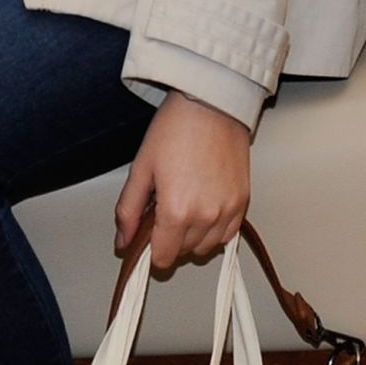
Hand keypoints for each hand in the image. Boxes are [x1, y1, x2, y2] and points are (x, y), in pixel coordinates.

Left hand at [114, 90, 250, 271]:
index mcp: (176, 211)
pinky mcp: (243, 203)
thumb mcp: (141, 168)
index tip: (146, 235)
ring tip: (182, 203)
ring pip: (206, 247)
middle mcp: (206, 218)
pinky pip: (227, 235)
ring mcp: (228, 212)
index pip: (163, 258)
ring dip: (191, 236)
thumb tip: (122, 242)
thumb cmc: (175, 130)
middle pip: (183, 253)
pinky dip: (213, 229)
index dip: (149, 250)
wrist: (211, 106)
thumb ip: (128, 210)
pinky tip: (202, 206)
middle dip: (169, 238)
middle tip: (161, 207)